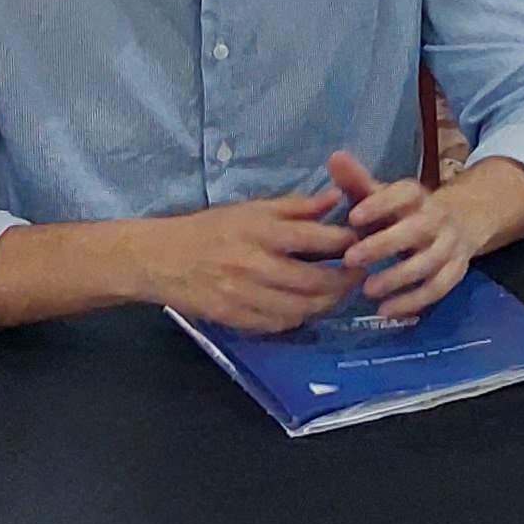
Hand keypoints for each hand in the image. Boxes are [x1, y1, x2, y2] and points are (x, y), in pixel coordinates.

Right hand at [125, 189, 357, 334]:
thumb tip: (335, 198)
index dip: (347, 244)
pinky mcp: (235, 318)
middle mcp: (256, 265)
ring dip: (327, 303)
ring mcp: (245, 296)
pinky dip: (298, 318)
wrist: (161, 259)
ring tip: (337, 292)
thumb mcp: (252, 209)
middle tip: (357, 274)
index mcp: (262, 232)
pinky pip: (278, 325)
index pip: (319, 239)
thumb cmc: (209, 229)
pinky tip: (306, 307)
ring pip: (302, 308)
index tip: (361, 243)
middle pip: (316, 281)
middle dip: (345, 280)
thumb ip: (296, 206)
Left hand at [329, 151, 523, 319]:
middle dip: (385, 245)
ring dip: (399, 278)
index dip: (381, 204)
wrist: (461, 221)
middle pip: (417, 230)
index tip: (353, 217)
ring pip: (430, 263)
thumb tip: (334, 157)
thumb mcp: (382, 195)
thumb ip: (357, 182)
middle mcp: (437, 218)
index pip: (404, 194)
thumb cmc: (403, 213)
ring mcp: (449, 245)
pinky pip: (439, 288)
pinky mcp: (456, 270)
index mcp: (416, 196)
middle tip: (350, 260)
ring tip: (367, 291)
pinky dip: (414, 302)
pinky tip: (386, 311)